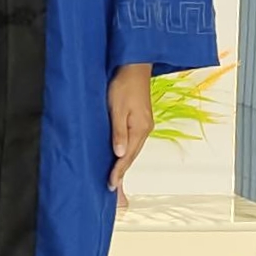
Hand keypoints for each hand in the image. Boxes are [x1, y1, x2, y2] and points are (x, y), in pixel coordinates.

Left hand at [106, 61, 153, 196]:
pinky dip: (127, 152)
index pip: (128, 156)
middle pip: (132, 156)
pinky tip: (121, 156)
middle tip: (112, 188)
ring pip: (133, 149)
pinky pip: (134, 141)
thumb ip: (118, 132)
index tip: (111, 184)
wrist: (134, 67)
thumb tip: (119, 154)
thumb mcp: (117, 108)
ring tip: (116, 177)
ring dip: (125, 163)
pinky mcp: (141, 120)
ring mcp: (144, 125)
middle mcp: (145, 129)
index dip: (118, 171)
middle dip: (122, 172)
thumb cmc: (123, 85)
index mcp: (140, 128)